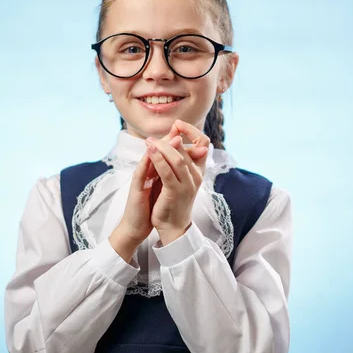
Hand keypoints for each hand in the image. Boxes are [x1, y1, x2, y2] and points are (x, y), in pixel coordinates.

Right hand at [109, 134, 182, 261]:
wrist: (137, 226)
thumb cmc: (151, 206)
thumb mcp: (164, 187)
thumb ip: (169, 172)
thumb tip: (182, 162)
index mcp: (155, 170)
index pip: (165, 150)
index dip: (175, 139)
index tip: (187, 132)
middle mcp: (147, 170)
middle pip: (158, 149)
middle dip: (170, 138)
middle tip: (180, 127)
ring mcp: (140, 177)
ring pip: (150, 156)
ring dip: (162, 146)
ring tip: (174, 137)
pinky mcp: (135, 187)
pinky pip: (141, 171)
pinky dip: (148, 161)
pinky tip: (153, 153)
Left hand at [146, 120, 209, 244]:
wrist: (173, 227)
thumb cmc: (174, 201)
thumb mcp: (178, 177)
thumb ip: (178, 160)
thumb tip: (175, 139)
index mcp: (199, 171)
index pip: (203, 143)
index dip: (191, 131)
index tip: (178, 124)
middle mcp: (196, 176)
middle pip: (187, 149)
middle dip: (170, 138)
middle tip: (154, 135)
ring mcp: (187, 185)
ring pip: (177, 159)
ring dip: (162, 147)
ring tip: (148, 141)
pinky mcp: (175, 192)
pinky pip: (167, 172)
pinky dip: (158, 159)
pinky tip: (149, 152)